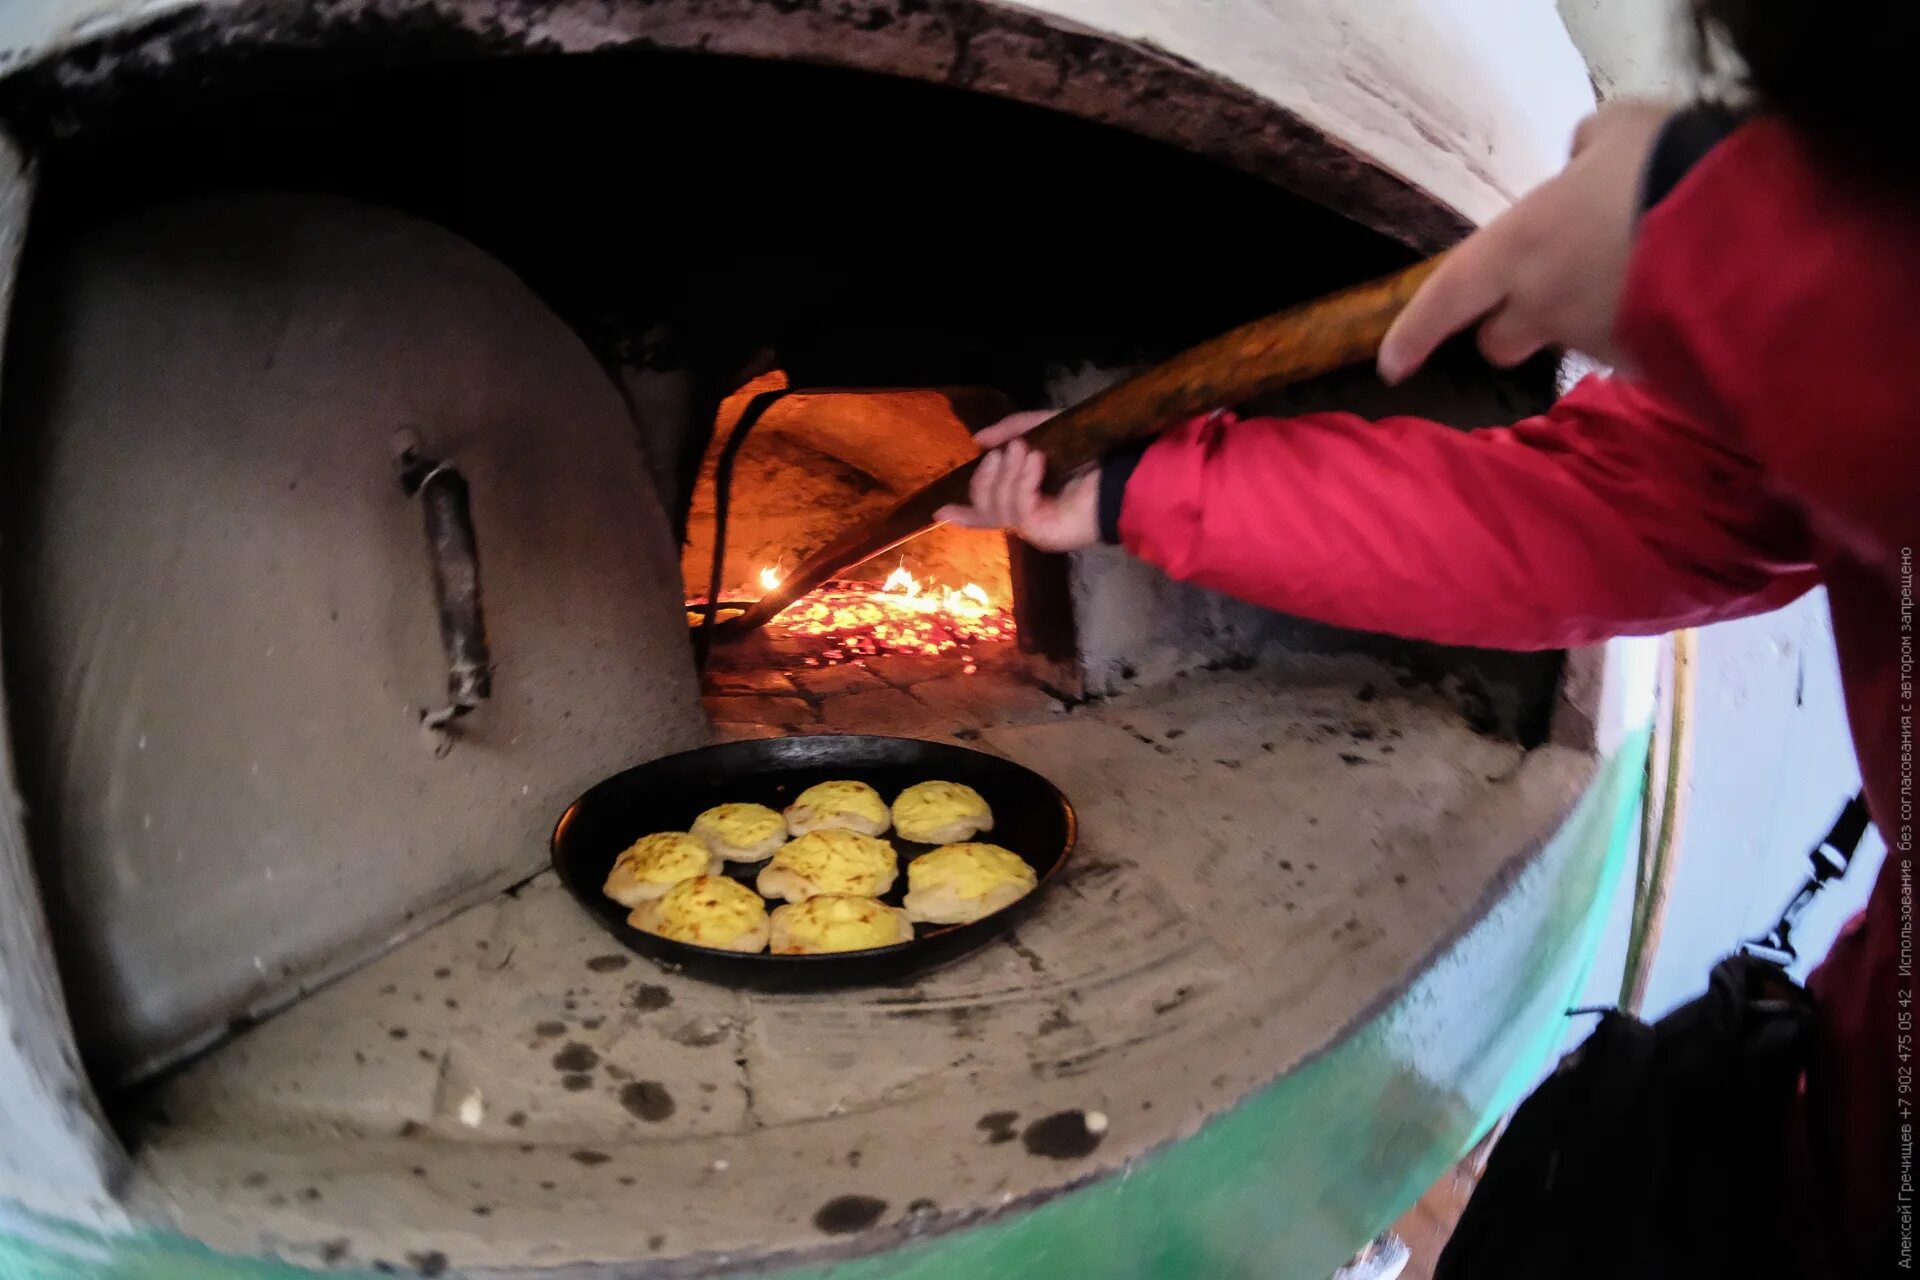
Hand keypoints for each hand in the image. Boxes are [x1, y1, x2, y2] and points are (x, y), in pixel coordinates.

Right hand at [935, 411, 1101, 552]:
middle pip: (983, 505)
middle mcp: (1025, 516)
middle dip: (987, 476)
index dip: (963, 513)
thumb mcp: (1044, 428)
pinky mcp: (1043, 534)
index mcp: (1024, 496)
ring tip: (1026, 450)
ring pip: (997, 507)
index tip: (940, 510)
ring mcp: (1033, 528)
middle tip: (1006, 450)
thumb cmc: (1088, 451)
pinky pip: (1019, 508)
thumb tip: (977, 439)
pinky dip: (1024, 482)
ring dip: (1008, 474)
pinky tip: (1037, 461)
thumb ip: (1011, 430)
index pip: (985, 511)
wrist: (1121, 471)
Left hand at [1378, 100, 1674, 382]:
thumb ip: (1587, 148)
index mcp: (1519, 249)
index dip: (1413, 333)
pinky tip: (1679, 294)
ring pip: (1570, 343)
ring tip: (1639, 273)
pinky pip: (1629, 349)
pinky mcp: (1649, 362)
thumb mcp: (1620, 130)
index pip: (1445, 300)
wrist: (1755, 227)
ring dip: (1586, 320)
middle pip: (1501, 340)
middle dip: (1512, 325)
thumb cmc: (1669, 165)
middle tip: (1546, 290)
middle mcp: (1545, 306)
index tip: (1392, 363)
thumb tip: (1584, 156)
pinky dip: (1642, 328)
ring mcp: (1597, 340)